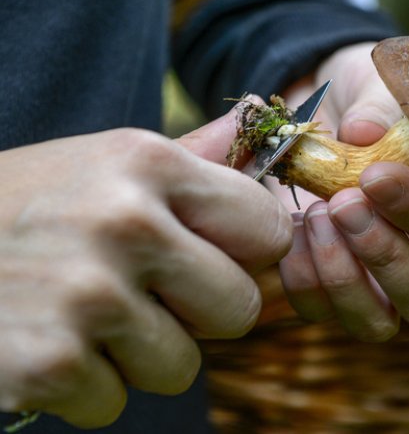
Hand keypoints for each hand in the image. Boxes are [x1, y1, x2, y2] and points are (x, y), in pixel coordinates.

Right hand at [0, 108, 291, 427]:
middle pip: (239, 310)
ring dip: (135, 354)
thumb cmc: (26, 204)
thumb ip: (194, 156)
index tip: (207, 254)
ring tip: (79, 313)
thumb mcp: (106, 162)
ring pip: (180, 366)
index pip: (269, 232)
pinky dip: (80, 386)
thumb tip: (266, 117)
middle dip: (194, 313)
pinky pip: (115, 402)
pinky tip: (43, 340)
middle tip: (136, 291)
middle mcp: (126, 222)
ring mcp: (89, 294)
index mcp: (150, 163)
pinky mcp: (49, 363)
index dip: (244, 254)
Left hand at [268, 42, 408, 340]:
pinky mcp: (333, 288)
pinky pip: (320, 311)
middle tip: (344, 203)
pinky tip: (293, 227)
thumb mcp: (385, 81)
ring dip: (341, 276)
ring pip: (377, 323)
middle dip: (384, 256)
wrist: (326, 110)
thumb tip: (365, 130)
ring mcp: (382, 282)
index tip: (373, 175)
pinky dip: (301, 277)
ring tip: (317, 213)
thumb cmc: (373, 96)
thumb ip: (383, 103)